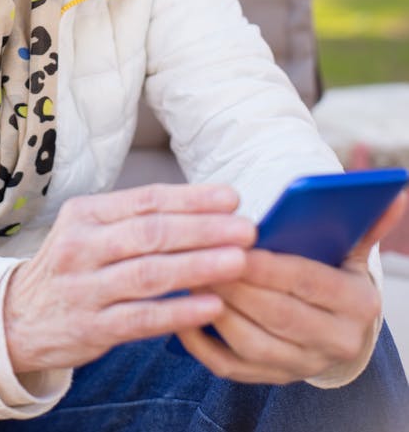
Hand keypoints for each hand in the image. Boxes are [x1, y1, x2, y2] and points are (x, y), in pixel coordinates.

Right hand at [3, 182, 255, 373]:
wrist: (16, 318)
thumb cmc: (70, 267)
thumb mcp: (88, 230)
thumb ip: (134, 220)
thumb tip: (201, 208)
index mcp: (85, 214)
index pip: (145, 200)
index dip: (191, 198)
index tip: (232, 197)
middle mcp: (81, 246)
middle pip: (151, 233)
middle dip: (203, 229)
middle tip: (245, 229)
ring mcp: (85, 289)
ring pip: (149, 274)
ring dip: (198, 266)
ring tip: (238, 261)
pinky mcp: (91, 328)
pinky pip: (142, 319)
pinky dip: (180, 311)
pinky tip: (212, 305)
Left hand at [177, 190, 406, 384]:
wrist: (333, 326)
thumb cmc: (332, 272)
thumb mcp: (350, 248)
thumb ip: (366, 221)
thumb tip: (394, 191)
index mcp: (358, 305)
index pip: (311, 283)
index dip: (273, 266)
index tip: (239, 246)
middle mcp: (335, 343)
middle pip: (279, 315)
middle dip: (239, 285)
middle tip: (204, 257)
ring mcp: (300, 366)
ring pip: (252, 343)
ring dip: (218, 310)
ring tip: (192, 278)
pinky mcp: (269, 380)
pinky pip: (230, 367)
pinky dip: (202, 343)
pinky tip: (182, 313)